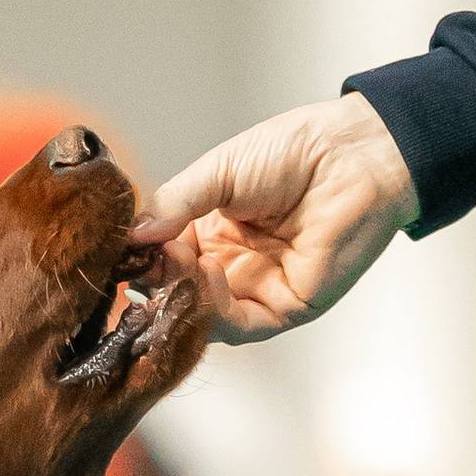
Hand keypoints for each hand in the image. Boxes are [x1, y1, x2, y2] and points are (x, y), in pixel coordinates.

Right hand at [133, 96, 419, 344]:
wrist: (353, 153)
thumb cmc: (297, 151)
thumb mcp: (218, 171)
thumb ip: (174, 204)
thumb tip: (129, 237)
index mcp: (214, 232)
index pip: (165, 260)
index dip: (144, 257)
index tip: (122, 249)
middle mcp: (234, 265)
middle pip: (181, 292)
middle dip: (158, 280)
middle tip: (140, 262)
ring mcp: (261, 288)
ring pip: (204, 316)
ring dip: (181, 295)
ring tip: (169, 267)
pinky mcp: (289, 306)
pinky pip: (241, 324)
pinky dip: (214, 309)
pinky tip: (204, 276)